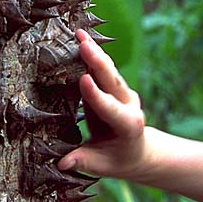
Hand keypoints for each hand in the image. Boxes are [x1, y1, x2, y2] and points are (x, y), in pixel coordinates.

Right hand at [58, 28, 147, 179]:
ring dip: (94, 51)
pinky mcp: (116, 85)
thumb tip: (62, 162)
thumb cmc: (120, 160)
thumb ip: (83, 161)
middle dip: (96, 61)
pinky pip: (104, 67)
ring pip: (108, 69)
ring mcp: (124, 92)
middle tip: (82, 44)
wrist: (140, 151)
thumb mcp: (104, 166)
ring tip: (80, 35)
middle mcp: (129, 104)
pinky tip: (82, 38)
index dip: (95, 94)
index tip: (83, 79)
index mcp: (128, 125)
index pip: (109, 107)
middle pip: (111, 80)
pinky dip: (93, 53)